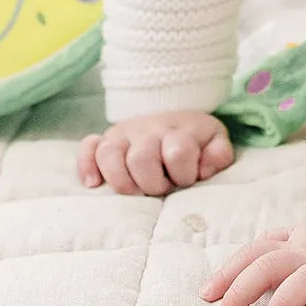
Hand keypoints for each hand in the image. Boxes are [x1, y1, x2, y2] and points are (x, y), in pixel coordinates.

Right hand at [77, 110, 233, 195]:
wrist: (175, 115)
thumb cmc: (196, 140)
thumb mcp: (216, 143)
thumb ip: (219, 156)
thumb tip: (203, 169)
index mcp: (179, 130)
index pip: (178, 152)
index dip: (184, 173)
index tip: (187, 179)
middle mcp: (148, 129)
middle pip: (141, 158)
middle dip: (153, 183)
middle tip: (161, 188)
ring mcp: (125, 134)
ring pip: (109, 153)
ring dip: (122, 180)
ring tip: (135, 190)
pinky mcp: (106, 139)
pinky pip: (88, 147)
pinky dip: (86, 165)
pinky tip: (94, 184)